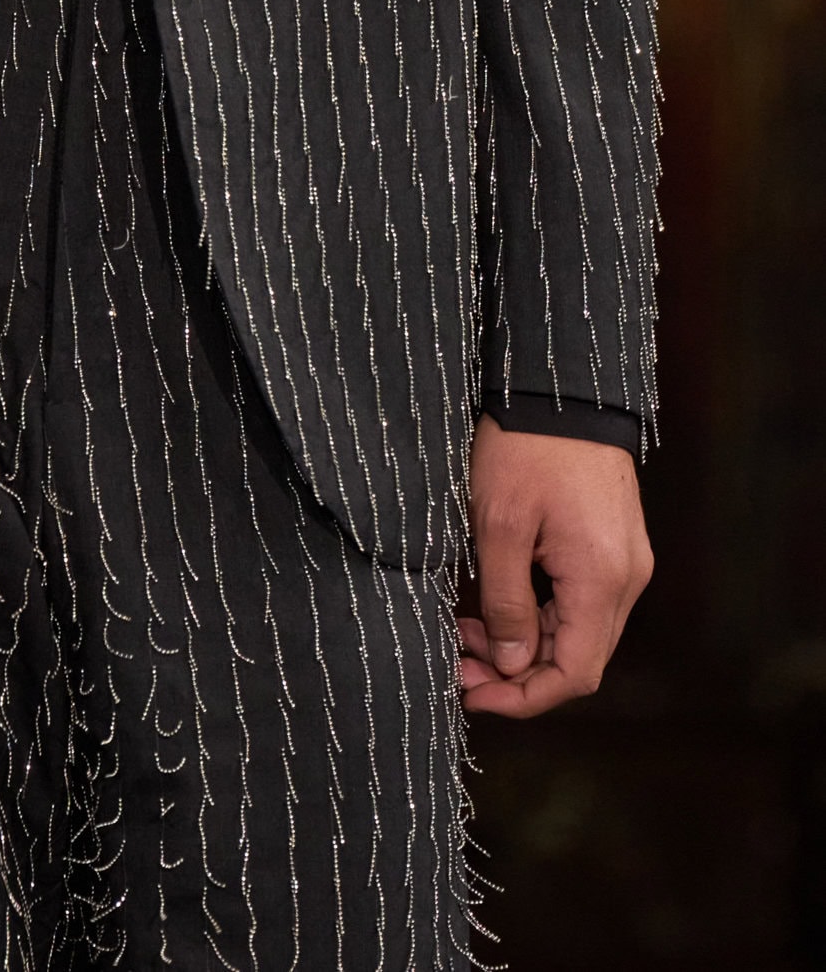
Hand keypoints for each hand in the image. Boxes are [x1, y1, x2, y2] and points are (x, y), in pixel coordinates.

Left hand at [460, 413, 652, 718]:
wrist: (560, 387)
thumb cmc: (525, 448)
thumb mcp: (499, 526)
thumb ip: (506, 602)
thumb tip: (512, 664)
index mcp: (602, 579)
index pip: (574, 673)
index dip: (523, 696)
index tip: (473, 694)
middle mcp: (626, 579)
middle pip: (577, 657)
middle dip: (516, 671)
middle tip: (457, 661)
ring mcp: (624, 561)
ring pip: (577, 631)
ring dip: (524, 642)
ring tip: (465, 631)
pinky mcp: (612, 545)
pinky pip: (579, 601)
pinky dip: (539, 614)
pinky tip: (495, 603)